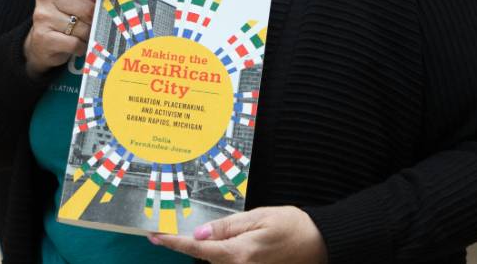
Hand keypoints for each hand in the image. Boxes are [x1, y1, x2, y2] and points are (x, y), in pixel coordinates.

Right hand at [23, 0, 118, 78]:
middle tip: (99, 24)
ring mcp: (43, 14)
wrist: (42, 42)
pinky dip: (81, 47)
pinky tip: (78, 45)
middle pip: (87, 8)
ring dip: (90, 35)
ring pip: (82, 28)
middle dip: (97, 19)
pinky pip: (75, 43)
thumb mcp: (79, 1)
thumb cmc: (67, 16)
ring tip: (85, 35)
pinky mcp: (42, 36)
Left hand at [149, 206, 326, 263]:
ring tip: (219, 230)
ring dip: (210, 249)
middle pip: (205, 258)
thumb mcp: (258, 217)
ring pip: (217, 263)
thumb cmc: (293, 226)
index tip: (155, 236)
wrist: (321, 244)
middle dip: (193, 243)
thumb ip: (227, 227)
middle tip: (179, 226)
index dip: (173, 243)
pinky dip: (223, 254)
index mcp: (239, 254)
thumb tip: (199, 235)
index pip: (197, 250)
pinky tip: (228, 241)